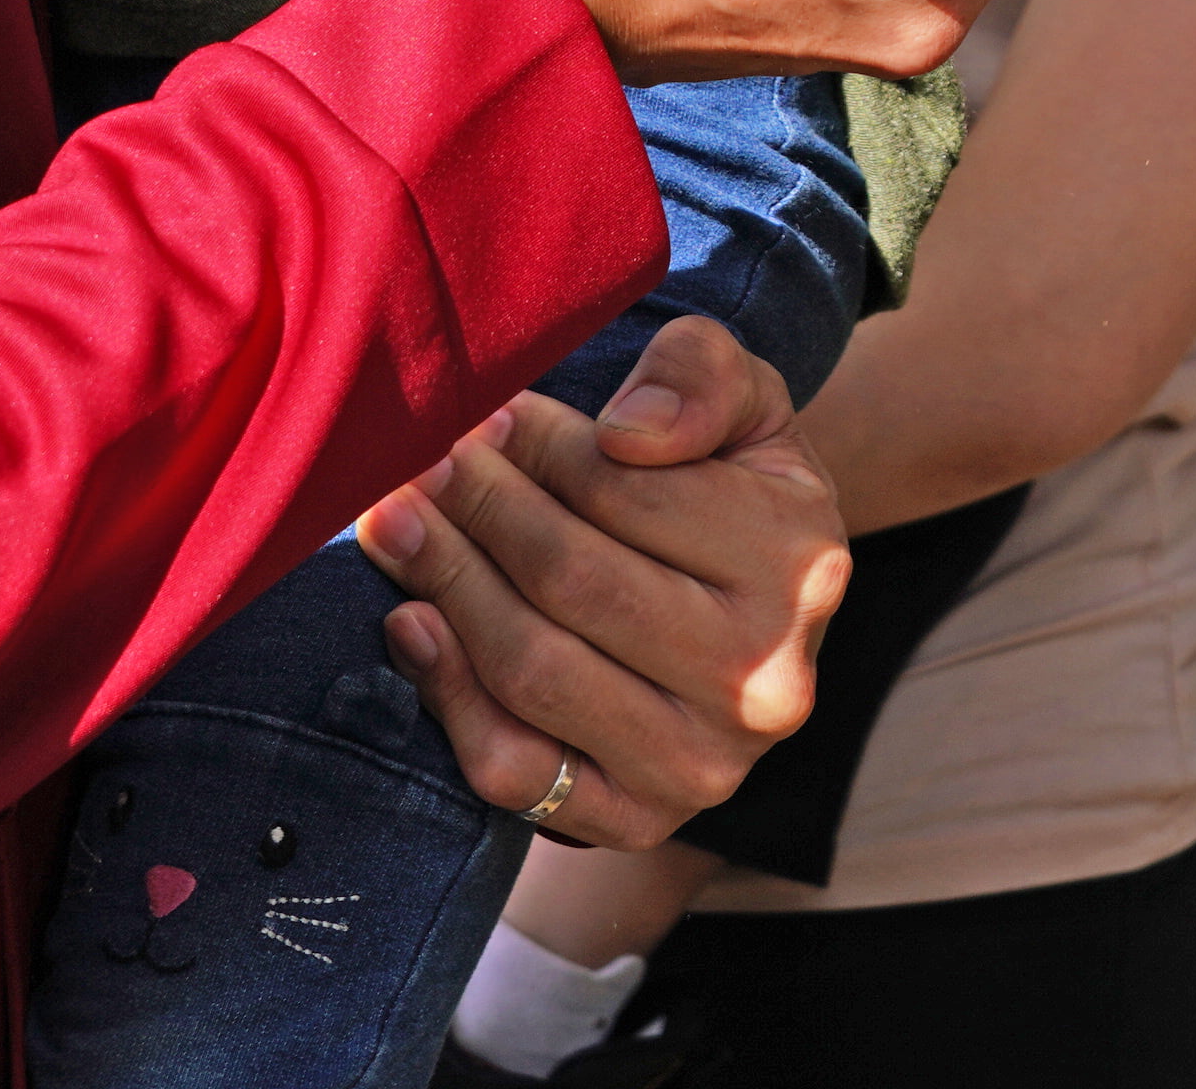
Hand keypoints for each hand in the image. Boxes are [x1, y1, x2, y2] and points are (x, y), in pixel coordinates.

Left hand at [357, 316, 844, 844]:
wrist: (751, 618)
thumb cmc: (730, 487)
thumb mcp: (744, 402)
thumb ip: (702, 373)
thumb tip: (627, 436)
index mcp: (801, 565)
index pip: (626, 492)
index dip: (535, 446)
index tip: (482, 413)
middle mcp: (764, 680)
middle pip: (571, 579)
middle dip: (476, 508)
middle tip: (416, 463)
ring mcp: (702, 765)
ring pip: (533, 668)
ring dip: (445, 583)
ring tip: (394, 521)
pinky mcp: (635, 821)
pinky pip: (514, 765)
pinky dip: (446, 692)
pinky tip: (409, 621)